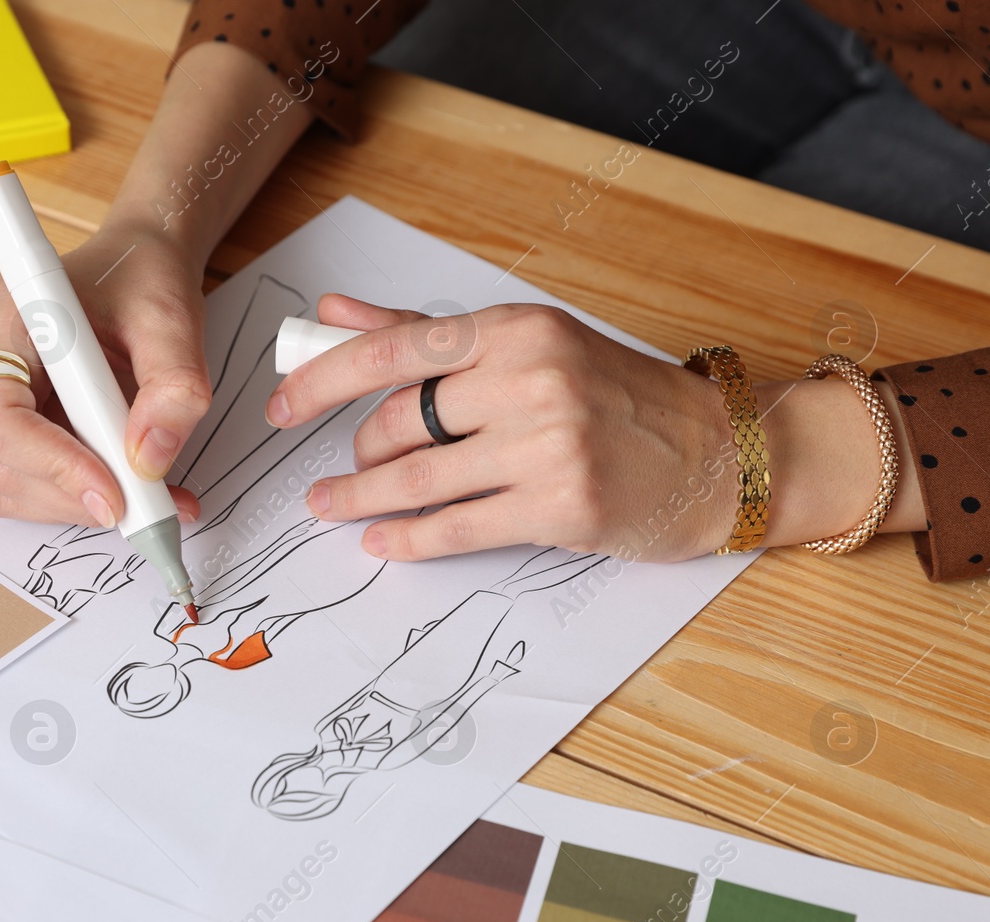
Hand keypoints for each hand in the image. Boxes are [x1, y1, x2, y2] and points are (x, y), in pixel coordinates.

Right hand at [0, 220, 207, 526]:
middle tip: (152, 505)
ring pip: (8, 486)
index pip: (0, 418)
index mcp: (2, 319)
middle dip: (75, 496)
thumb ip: (173, 385)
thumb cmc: (142, 279)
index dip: (53, 465)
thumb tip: (151, 460)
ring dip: (78, 506)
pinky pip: (26, 485)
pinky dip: (78, 499)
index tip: (114, 494)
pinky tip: (132, 489)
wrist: (136, 269)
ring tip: (153, 497)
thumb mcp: (172, 319)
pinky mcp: (9, 426)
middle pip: (0, 463)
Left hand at [265, 295, 746, 561]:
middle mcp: (529, 379)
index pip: (391, 350)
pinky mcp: (561, 506)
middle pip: (400, 422)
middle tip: (352, 466)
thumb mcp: (523, 343)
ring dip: (361, 499)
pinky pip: (458, 528)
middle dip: (362, 451)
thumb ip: (419, 332)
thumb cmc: (610, 393)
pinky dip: (408, 538)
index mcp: (513, 329)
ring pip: (418, 479)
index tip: (278, 407)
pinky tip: (380, 540)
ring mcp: (548, 445)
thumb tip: (329, 312)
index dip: (320, 381)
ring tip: (330, 506)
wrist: (711, 452)